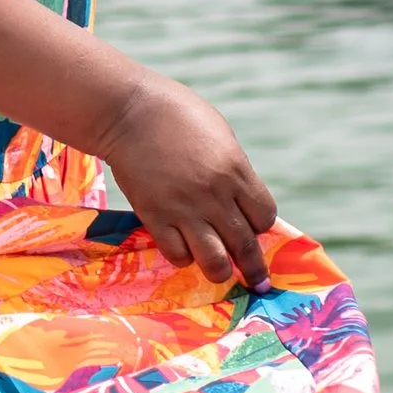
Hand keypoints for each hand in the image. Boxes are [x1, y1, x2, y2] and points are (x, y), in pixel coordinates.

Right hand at [95, 73, 276, 290]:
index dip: (260, 226)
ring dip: (220, 270)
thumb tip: (242, 199)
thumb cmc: (176, 114)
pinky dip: (184, 257)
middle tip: (257, 280)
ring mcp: (184, 209)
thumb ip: (233, 170)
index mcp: (235, 171)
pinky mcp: (155, 217)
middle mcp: (214, 195)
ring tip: (219, 271)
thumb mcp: (219, 136)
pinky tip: (183, 247)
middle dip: (254, 268)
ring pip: (214, 261)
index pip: (264, 217)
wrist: (128, 112)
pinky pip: (177, 255)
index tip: (252, 226)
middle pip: (245, 245)